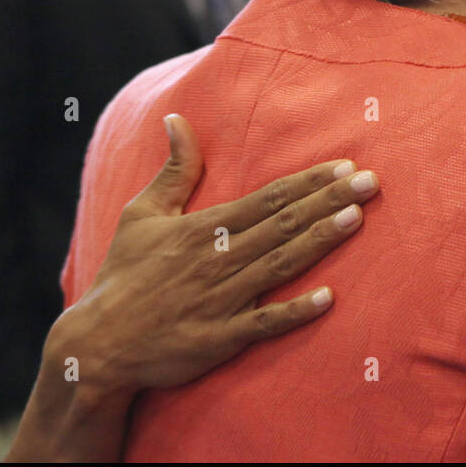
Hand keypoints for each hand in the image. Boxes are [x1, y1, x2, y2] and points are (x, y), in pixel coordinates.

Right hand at [62, 113, 379, 395]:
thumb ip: (173, 170)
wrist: (94, 347)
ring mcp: (219, 300)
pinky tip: (328, 299)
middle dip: (329, 201)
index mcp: (202, 228)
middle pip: (283, 224)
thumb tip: (176, 119)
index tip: (345, 166)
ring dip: (319, 241)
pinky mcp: (218, 339)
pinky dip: (294, 312)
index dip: (309, 182)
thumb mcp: (141, 215)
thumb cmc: (124, 275)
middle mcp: (216, 259)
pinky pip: (263, 323)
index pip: (267, 198)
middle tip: (371, 182)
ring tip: (356, 218)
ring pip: (279, 264)